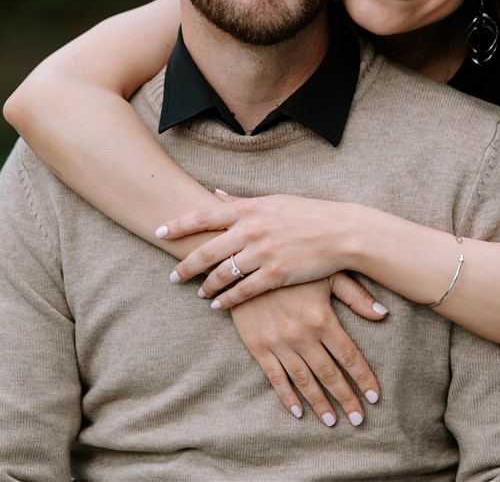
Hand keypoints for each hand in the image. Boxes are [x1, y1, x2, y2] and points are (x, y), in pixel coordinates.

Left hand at [158, 192, 359, 307]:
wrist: (340, 231)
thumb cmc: (307, 214)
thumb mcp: (272, 201)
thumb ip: (241, 202)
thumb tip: (215, 194)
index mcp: (249, 208)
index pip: (204, 215)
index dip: (178, 224)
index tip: (159, 231)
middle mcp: (251, 229)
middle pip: (206, 249)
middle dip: (186, 265)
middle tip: (172, 276)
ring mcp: (262, 253)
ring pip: (222, 274)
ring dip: (206, 286)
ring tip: (199, 293)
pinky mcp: (274, 274)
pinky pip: (242, 291)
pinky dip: (227, 300)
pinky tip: (218, 306)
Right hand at [230, 274, 385, 426]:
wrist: (246, 263)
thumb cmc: (293, 262)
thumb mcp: (326, 272)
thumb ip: (354, 295)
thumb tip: (383, 313)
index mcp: (321, 318)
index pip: (349, 356)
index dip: (363, 378)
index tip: (375, 397)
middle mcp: (302, 336)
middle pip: (330, 374)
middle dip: (347, 398)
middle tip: (359, 420)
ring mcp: (279, 343)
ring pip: (305, 381)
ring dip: (320, 404)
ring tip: (333, 422)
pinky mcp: (258, 346)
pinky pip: (275, 378)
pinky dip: (287, 396)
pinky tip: (298, 412)